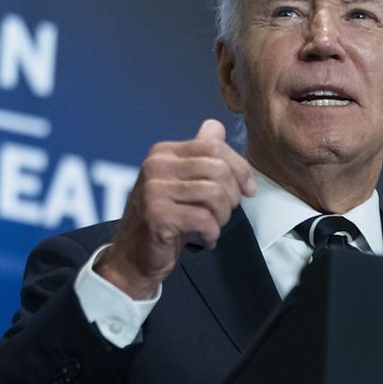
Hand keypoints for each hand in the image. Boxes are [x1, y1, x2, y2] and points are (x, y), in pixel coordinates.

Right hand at [96, 119, 255, 297]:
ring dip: (223, 216)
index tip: (248, 190)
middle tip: (224, 213)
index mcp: (164, 152)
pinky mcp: (157, 215)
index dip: (240, 168)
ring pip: (215, 194)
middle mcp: (156, 165)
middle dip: (233, 195)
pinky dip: (213, 233)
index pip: (214, 146)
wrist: (134, 256)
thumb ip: (198, 154)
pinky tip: (206, 239)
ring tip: (213, 226)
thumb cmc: (165, 219)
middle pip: (218, 169)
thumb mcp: (182, 182)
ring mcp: (153, 190)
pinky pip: (204, 219)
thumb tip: (216, 127)